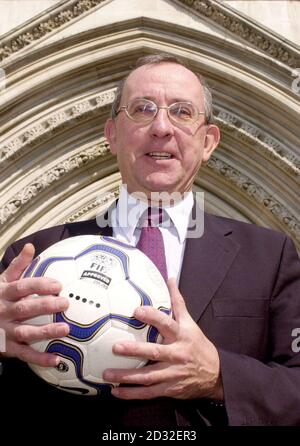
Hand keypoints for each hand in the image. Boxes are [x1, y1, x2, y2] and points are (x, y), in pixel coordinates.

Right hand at [0, 243, 68, 365]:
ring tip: (65, 329)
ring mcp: (5, 331)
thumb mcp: (2, 281)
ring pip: (26, 332)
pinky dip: (39, 358)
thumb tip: (30, 246)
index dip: (39, 285)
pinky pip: (24, 354)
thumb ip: (17, 266)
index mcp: (4, 293)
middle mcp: (4, 311)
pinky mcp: (8, 347)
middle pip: (25, 308)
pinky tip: (56, 359)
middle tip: (65, 303)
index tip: (58, 285)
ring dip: (46, 331)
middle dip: (45, 306)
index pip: (22, 287)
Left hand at [103, 278, 223, 399]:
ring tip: (107, 373)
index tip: (137, 310)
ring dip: (127, 376)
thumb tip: (170, 278)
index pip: (167, 324)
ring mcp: (173, 374)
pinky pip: (148, 393)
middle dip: (135, 350)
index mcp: (182, 336)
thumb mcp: (190, 323)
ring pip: (148, 376)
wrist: (215, 375)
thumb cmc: (198, 345)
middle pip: (155, 352)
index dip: (153, 317)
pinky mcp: (169, 389)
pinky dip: (132, 393)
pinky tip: (116, 392)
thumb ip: (177, 302)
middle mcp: (177, 355)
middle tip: (115, 347)